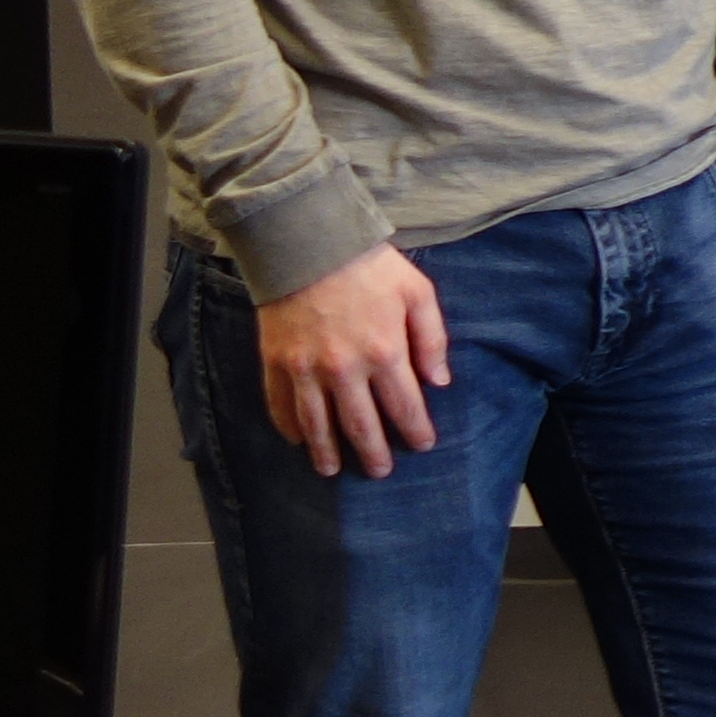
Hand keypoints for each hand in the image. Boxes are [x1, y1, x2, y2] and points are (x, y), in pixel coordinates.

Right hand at [254, 241, 446, 478]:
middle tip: (380, 472)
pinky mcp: (276, 362)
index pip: (404, 404)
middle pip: (360, 424)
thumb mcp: (417, 293)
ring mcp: (305, 368)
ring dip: (325, 451)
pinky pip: (281, 405)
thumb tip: (439, 381)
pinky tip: (298, 440)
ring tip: (332, 470)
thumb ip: (432, 339)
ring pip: (317, 423)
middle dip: (372, 452)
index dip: (415, 429)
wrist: (308, 245)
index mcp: (384, 351)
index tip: (422, 445)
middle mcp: (344, 368)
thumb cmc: (370, 267)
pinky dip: (289, 427)